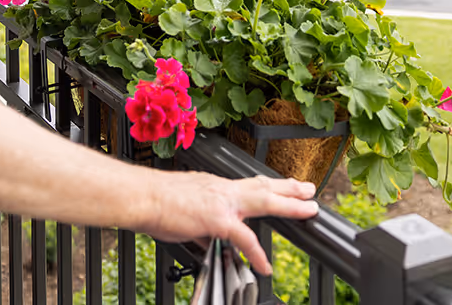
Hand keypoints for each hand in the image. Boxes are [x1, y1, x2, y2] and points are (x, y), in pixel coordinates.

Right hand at [141, 173, 317, 275]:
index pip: (248, 185)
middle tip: (310, 189)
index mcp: (215, 186)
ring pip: (264, 199)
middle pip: (263, 185)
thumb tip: (209, 242)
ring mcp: (222, 201)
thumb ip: (203, 227)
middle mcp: (223, 189)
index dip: (269, 186)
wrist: (141, 197)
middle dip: (289, 187)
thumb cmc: (155, 203)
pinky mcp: (217, 218)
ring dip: (289, 204)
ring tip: (308, 209)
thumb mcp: (186, 213)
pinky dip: (257, 252)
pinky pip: (244, 237)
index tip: (284, 187)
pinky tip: (265, 266)